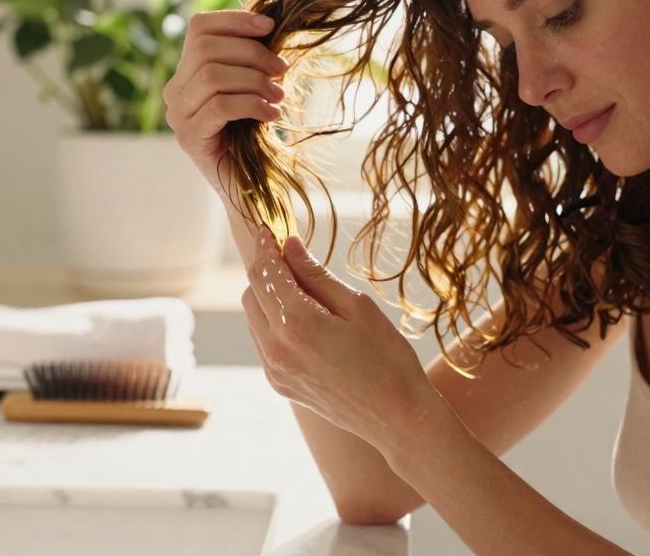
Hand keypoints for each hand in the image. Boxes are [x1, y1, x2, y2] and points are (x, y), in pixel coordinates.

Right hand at [162, 10, 289, 190]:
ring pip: (212, 76)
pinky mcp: (189, 139)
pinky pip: (219, 107)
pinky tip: (271, 116)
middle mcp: (174, 92)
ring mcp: (177, 117)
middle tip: (282, 71)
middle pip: (206, 49)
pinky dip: (250, 105)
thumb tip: (269, 22)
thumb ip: (252, 57)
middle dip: (252, 53)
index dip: (235, 19)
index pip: (199, 27)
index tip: (271, 27)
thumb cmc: (255, 136)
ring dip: (254, 81)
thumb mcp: (253, 87)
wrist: (252, 190)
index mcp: (186, 73)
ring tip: (278, 97)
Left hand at [239, 226, 438, 452]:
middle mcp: (277, 349)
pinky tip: (306, 321)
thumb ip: (316, 275)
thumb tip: (289, 246)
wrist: (397, 417)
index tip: (270, 230)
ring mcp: (275, 370)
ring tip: (305, 291)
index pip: (266, 274)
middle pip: (251, 293)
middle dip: (267, 272)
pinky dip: (274, 323)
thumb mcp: (357, 306)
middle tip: (293, 258)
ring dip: (269, 298)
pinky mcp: (279, 384)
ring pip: (254, 318)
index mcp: (297, 324)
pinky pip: (263, 342)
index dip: (266, 248)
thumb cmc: (388, 358)